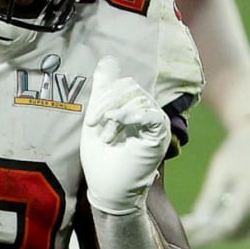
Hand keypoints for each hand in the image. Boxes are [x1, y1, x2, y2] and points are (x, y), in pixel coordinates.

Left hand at [80, 56, 170, 215]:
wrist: (108, 189)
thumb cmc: (101, 159)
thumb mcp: (96, 119)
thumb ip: (103, 90)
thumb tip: (108, 59)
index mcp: (131, 107)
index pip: (121, 83)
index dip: (103, 96)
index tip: (91, 121)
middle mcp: (146, 111)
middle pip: (128, 86)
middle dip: (106, 102)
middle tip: (95, 126)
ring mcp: (154, 122)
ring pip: (136, 97)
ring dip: (114, 115)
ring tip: (107, 138)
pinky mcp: (159, 135)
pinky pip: (149, 113)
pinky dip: (129, 116)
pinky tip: (117, 128)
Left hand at [182, 118, 249, 246]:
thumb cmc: (237, 154)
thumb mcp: (220, 170)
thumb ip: (209, 197)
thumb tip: (196, 223)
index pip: (226, 224)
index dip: (205, 237)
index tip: (185, 244)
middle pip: (230, 232)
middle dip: (204, 238)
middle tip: (177, 241)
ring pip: (235, 234)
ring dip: (213, 236)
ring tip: (188, 233)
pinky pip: (243, 231)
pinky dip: (224, 231)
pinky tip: (205, 227)